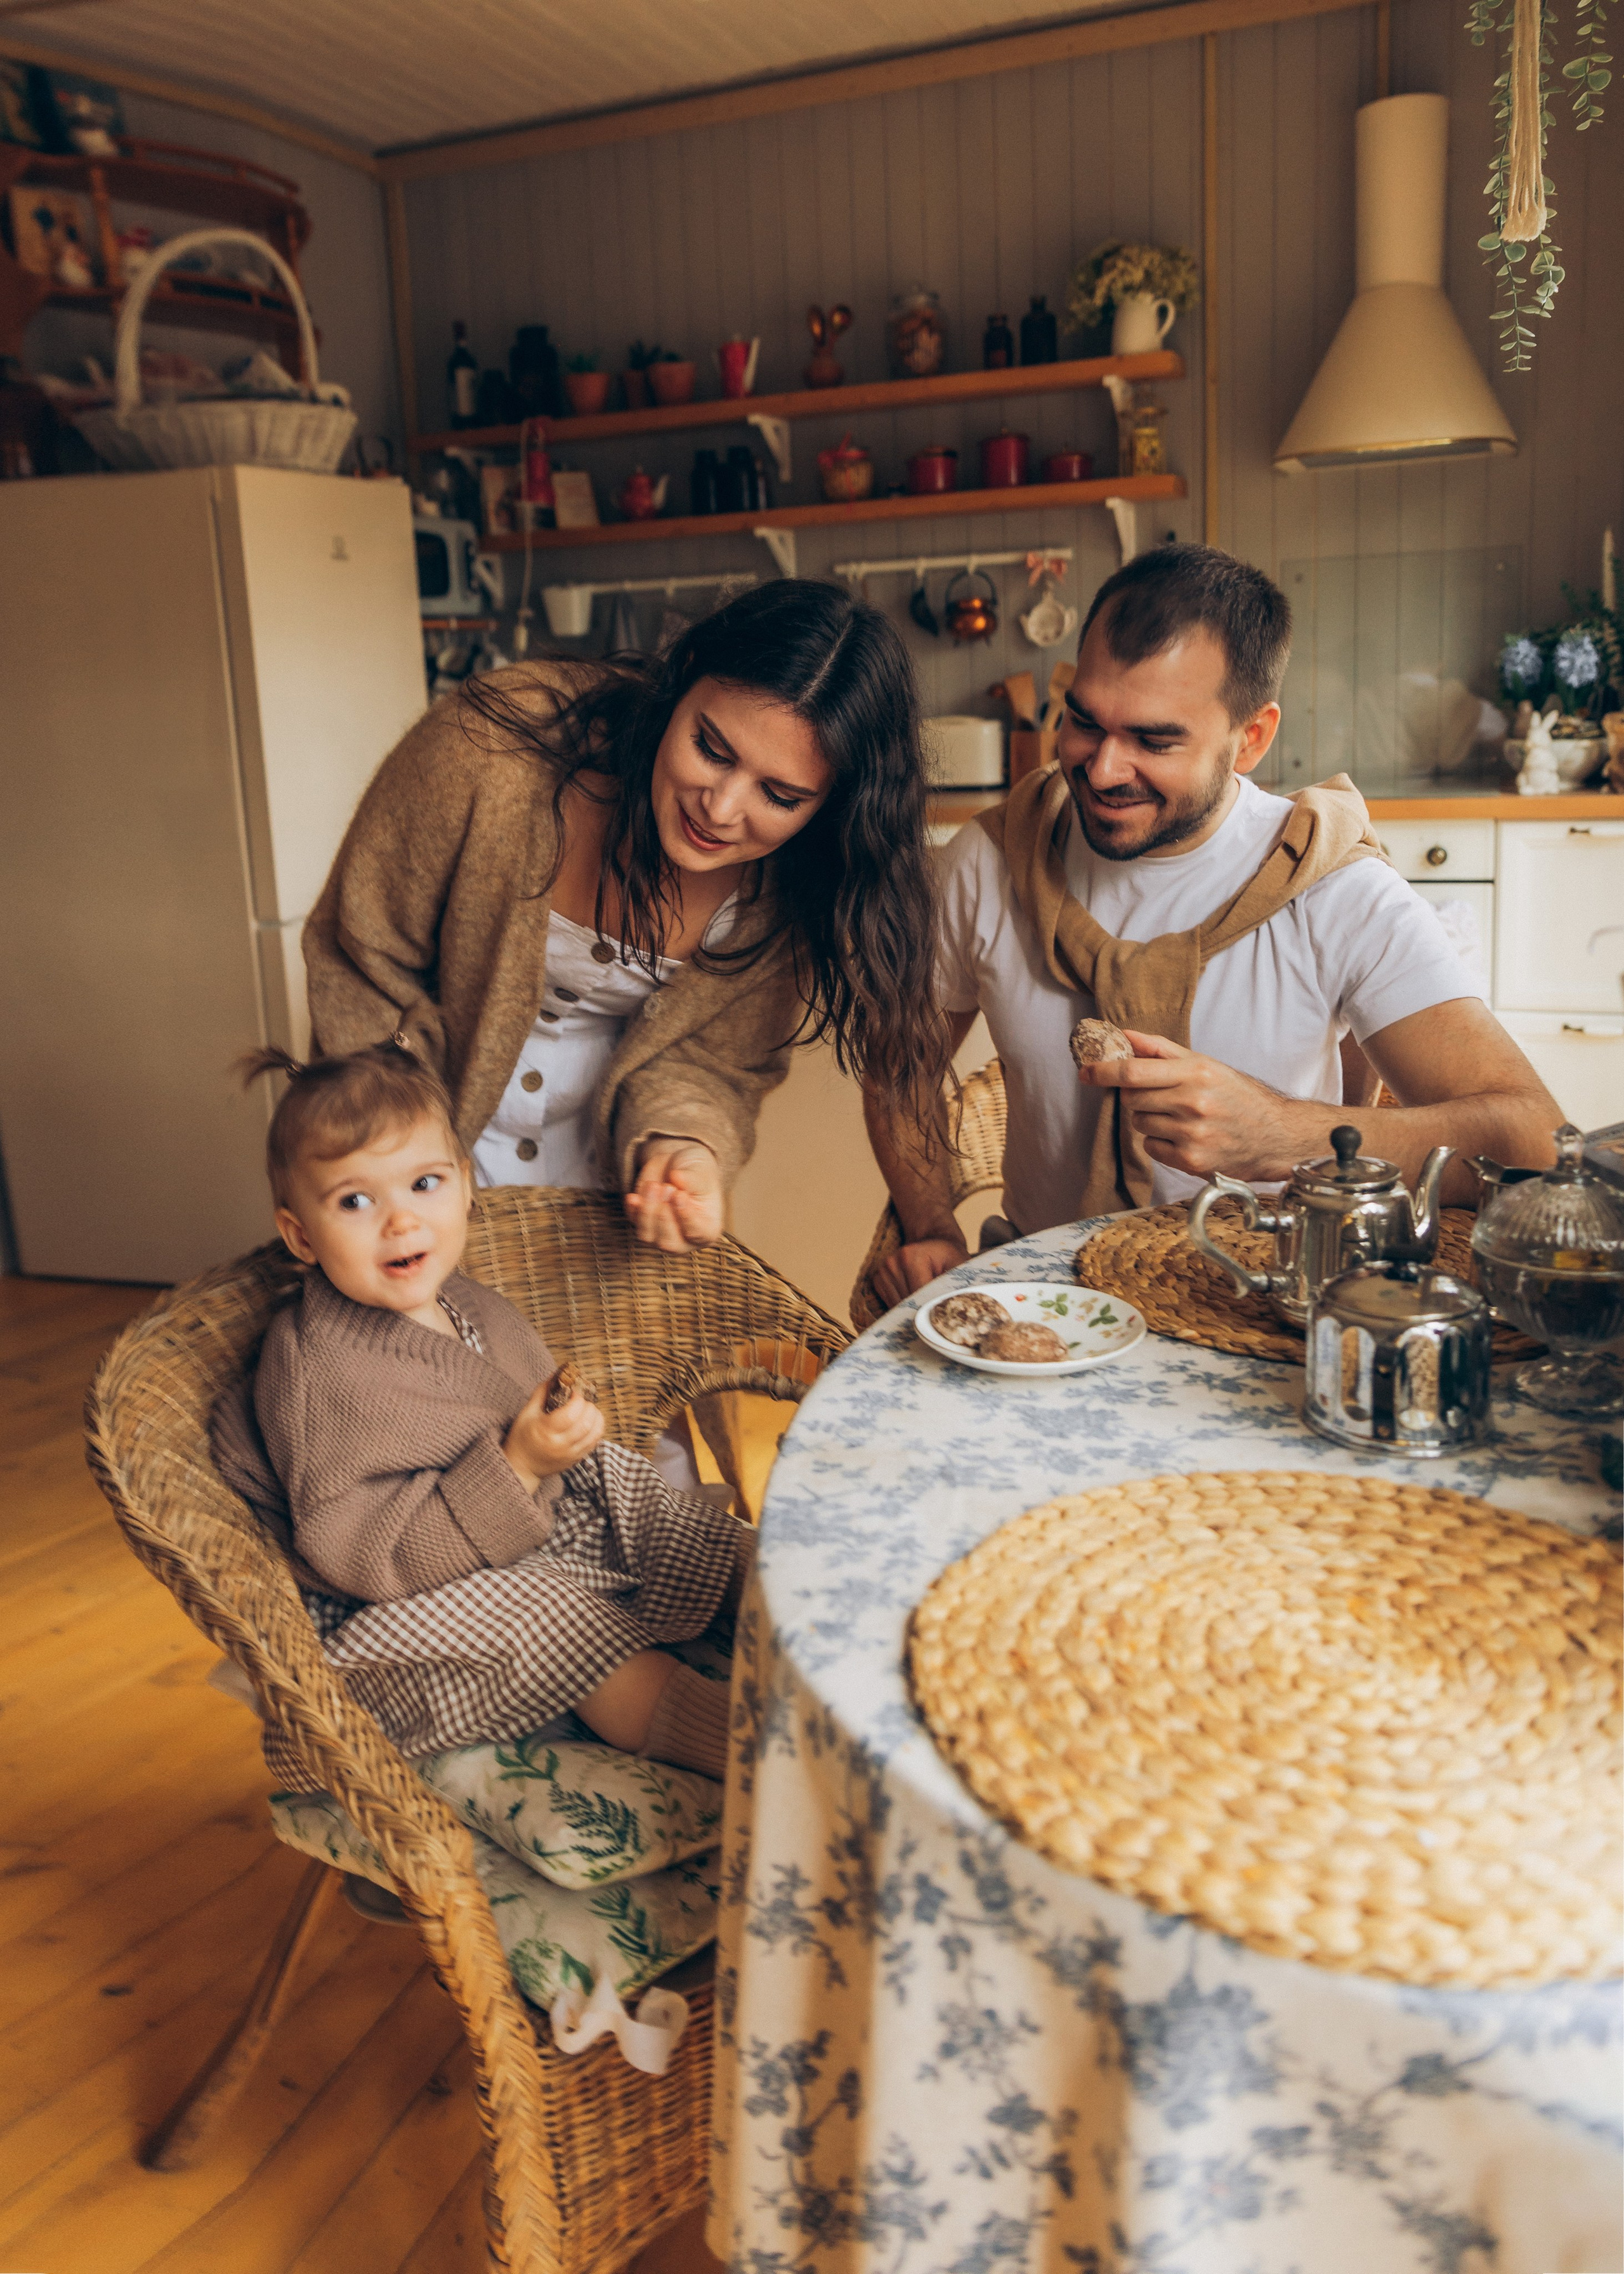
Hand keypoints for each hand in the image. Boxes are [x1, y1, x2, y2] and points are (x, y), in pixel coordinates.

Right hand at [503, 1382, 604, 1489]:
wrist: (521, 1467)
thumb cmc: (522, 1438)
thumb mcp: (526, 1413)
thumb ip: (542, 1392)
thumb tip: (557, 1375)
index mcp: (545, 1431)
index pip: (571, 1414)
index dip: (578, 1399)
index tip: (575, 1392)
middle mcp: (559, 1444)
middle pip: (586, 1423)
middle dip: (589, 1406)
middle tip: (583, 1400)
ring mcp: (570, 1454)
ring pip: (594, 1433)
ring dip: (596, 1417)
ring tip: (589, 1409)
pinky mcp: (576, 1459)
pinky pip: (594, 1443)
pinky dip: (597, 1429)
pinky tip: (590, 1422)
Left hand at [625, 1139, 723, 1251]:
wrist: (677, 1164)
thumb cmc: (696, 1171)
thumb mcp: (700, 1171)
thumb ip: (691, 1179)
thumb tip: (677, 1178)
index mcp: (706, 1229)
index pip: (698, 1233)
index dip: (687, 1217)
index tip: (680, 1195)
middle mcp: (684, 1238)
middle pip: (669, 1243)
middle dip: (664, 1216)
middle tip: (667, 1188)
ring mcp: (660, 1234)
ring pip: (647, 1236)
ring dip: (647, 1211)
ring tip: (653, 1185)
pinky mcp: (641, 1223)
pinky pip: (633, 1221)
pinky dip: (633, 1209)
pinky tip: (633, 1197)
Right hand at [872, 1235, 968, 1311]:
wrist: (936, 1244)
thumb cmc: (950, 1257)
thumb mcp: (960, 1267)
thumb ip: (956, 1287)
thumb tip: (949, 1313)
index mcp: (911, 1256)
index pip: (919, 1296)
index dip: (932, 1308)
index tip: (943, 1313)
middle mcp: (892, 1262)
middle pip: (907, 1303)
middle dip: (922, 1310)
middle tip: (937, 1306)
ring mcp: (883, 1270)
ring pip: (897, 1307)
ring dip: (912, 1309)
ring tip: (927, 1297)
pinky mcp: (878, 1278)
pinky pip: (890, 1303)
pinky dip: (903, 1306)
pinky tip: (915, 1295)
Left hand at [1080, 1031, 1309, 1182]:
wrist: (1275, 1136)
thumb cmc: (1238, 1097)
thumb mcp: (1205, 1064)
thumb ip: (1161, 1049)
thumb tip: (1123, 1034)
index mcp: (1197, 1072)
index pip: (1134, 1071)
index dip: (1103, 1072)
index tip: (1085, 1072)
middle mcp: (1193, 1102)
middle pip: (1132, 1099)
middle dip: (1138, 1097)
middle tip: (1163, 1097)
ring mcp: (1192, 1134)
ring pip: (1140, 1124)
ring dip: (1150, 1120)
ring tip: (1180, 1118)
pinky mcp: (1191, 1160)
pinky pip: (1151, 1148)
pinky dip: (1160, 1143)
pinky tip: (1184, 1137)